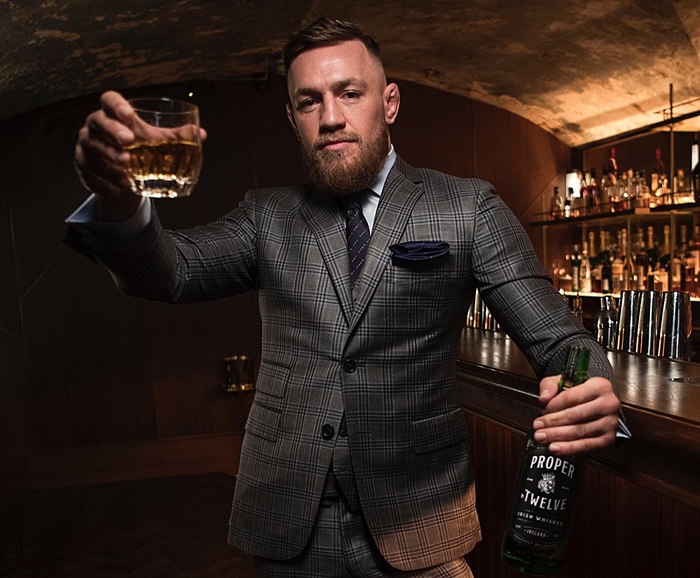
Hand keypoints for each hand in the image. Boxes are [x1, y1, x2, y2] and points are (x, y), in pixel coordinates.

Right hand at [74, 91, 207, 220]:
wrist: (122, 175)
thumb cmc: (139, 149)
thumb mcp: (156, 141)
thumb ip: (176, 136)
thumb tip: (201, 133)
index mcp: (113, 114)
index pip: (109, 100)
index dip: (117, 105)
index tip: (130, 115)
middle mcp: (95, 126)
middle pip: (98, 122)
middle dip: (113, 131)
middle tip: (129, 141)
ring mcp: (86, 146)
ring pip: (93, 148)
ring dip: (110, 158)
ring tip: (127, 167)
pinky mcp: (83, 166)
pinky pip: (91, 172)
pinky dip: (106, 180)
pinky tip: (120, 185)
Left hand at [533, 375, 619, 455]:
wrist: (599, 404)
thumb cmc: (581, 393)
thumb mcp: (564, 382)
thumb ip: (550, 385)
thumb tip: (544, 398)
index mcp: (599, 386)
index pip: (572, 396)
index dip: (554, 405)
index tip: (543, 410)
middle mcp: (608, 404)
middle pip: (575, 415)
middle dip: (553, 422)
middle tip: (537, 426)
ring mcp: (610, 423)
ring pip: (579, 431)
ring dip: (557, 435)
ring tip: (541, 437)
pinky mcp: (608, 439)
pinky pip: (586, 445)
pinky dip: (569, 447)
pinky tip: (555, 447)